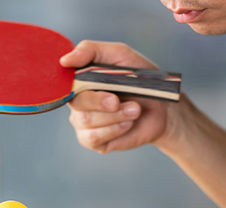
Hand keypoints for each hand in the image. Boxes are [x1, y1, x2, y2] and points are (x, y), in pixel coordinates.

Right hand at [61, 41, 177, 153]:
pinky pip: (93, 137)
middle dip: (99, 101)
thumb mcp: (120, 54)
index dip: (70, 81)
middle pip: (75, 101)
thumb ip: (91, 50)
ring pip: (85, 120)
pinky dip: (114, 130)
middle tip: (117, 100)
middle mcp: (78, 100)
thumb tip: (64, 60)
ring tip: (134, 110)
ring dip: (114, 115)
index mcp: (80, 78)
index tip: (87, 81)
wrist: (163, 110)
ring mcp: (83, 121)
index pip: (62, 79)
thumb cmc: (141, 80)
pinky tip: (128, 124)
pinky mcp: (92, 140)